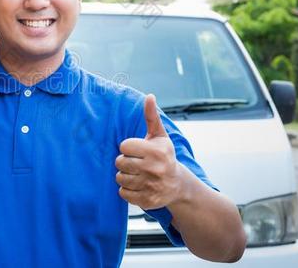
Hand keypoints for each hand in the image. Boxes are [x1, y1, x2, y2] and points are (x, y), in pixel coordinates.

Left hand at [115, 94, 182, 209]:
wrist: (178, 185)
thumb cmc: (164, 156)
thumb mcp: (159, 136)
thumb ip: (151, 116)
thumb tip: (149, 96)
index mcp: (156, 151)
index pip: (124, 146)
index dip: (128, 148)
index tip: (138, 151)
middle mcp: (155, 169)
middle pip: (119, 162)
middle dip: (125, 162)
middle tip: (137, 164)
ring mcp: (151, 186)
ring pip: (119, 178)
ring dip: (125, 176)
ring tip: (138, 175)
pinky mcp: (147, 201)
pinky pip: (122, 193)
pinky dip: (127, 190)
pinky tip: (139, 186)